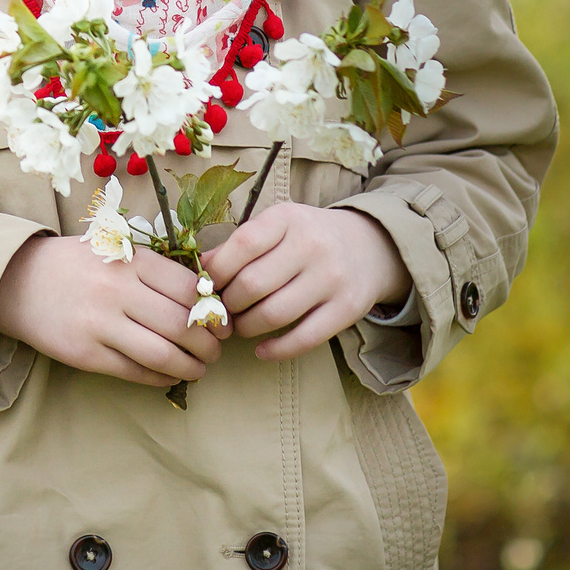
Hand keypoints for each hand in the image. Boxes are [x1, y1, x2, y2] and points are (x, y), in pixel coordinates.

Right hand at [0, 233, 228, 387]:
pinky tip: (169, 375)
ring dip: (191, 367)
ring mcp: (99, 325)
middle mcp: (116, 291)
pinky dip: (161, 378)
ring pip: (163, 354)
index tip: (222, 321)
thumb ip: (154, 268)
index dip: (213, 309)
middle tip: (216, 350)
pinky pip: (136, 373)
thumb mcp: (114, 250)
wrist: (16, 282)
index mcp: (129, 260)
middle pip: (181, 325)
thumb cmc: (75, 264)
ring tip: (199, 367)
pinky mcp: (86, 354)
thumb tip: (206, 296)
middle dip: (209, 344)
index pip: (188, 288)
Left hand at [204, 204, 411, 361]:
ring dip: (247, 327)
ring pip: (274, 314)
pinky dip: (276, 350)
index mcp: (288, 219)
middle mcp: (312, 245)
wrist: (368, 247)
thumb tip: (200, 270)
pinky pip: (304, 338)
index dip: (217, 271)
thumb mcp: (276, 226)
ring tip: (240, 326)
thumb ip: (240, 244)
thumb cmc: (307, 237)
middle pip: (253, 285)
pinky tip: (261, 350)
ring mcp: (332, 278)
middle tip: (222, 310)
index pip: (242, 245)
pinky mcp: (347, 309)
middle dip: (229, 304)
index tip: (207, 285)